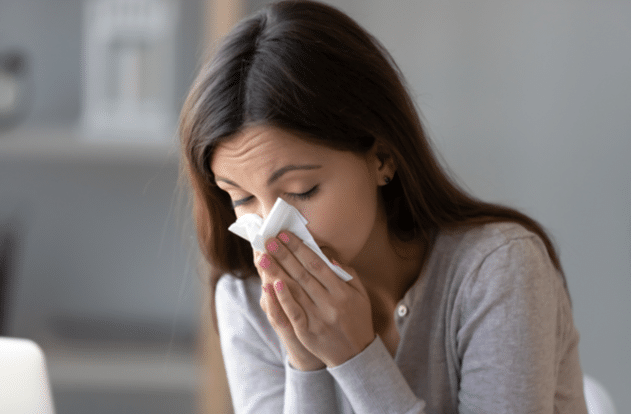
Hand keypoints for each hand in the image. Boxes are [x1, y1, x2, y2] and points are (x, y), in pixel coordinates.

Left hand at [257, 231, 374, 367]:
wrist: (355, 355)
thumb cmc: (357, 320)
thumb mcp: (360, 295)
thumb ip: (347, 274)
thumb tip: (327, 256)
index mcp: (342, 292)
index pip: (317, 265)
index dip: (300, 249)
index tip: (286, 235)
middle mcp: (330, 303)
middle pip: (302, 274)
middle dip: (285, 255)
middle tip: (269, 240)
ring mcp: (318, 318)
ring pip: (294, 291)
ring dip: (277, 272)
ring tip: (263, 257)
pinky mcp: (307, 332)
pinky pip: (293, 313)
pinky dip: (282, 298)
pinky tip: (272, 284)